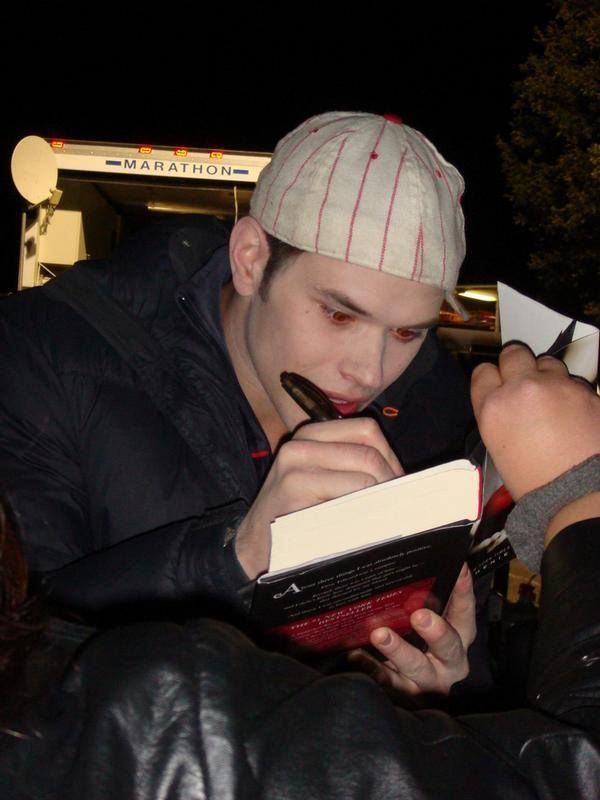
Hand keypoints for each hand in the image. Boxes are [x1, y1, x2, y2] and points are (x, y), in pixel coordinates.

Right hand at [235, 417, 402, 578]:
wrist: (254, 546)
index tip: (397, 486)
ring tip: (382, 517)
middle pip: (368, 452)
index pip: (367, 430)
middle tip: (397, 507)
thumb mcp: (320, 480)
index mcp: (311, 435)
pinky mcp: (294, 489)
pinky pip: (349, 496)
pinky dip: (364, 512)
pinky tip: (363, 527)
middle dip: (390, 481)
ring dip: (380, 498)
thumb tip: (401, 476)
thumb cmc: (296, 516)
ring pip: (363, 473)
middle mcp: (301, 443)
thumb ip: (351, 468)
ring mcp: (294, 464)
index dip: (389, 457)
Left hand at [349, 564, 475, 695]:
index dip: (464, 593)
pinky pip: (388, 682)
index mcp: (459, 638)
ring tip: (380, 634)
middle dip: (436, 631)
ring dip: (399, 650)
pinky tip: (357, 655)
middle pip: (448, 647)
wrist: (418, 692)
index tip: (458, 570)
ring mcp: (427, 680)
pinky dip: (372, 668)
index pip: (465, 614)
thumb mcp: (433, 622)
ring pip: (417, 667)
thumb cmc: (423, 644)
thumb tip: (419, 565)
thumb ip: (430, 600)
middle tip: (419, 616)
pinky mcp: (404, 694)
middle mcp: (449, 662)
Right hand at [471, 344, 599, 500]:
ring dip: (546, 376)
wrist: (578, 496)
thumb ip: (498, 416)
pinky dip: (572, 393)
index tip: (497, 385)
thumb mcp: (498, 449)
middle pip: (513, 354)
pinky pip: (574, 381)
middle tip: (523, 382)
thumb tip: (508, 404)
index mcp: (493, 408)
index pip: (482, 372)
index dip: (491, 379)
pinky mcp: (586, 391)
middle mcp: (522, 389)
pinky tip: (573, 413)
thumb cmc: (535, 484)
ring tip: (552, 399)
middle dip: (517, 365)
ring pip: (546, 362)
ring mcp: (556, 386)